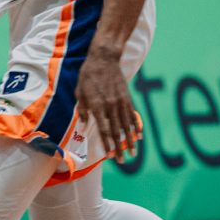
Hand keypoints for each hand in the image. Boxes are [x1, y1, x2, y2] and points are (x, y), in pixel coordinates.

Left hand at [76, 45, 139, 162]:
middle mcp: (110, 106)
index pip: (104, 130)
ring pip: (127, 125)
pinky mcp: (127, 97)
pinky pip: (133, 115)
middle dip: (119, 148)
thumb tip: (84, 125)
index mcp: (97, 106)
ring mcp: (121, 102)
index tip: (110, 156)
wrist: (104, 58)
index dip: (107, 144)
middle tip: (122, 161)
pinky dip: (137, 126)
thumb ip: (83, 109)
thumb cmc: (88, 75)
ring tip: (133, 153)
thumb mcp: (79, 92)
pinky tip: (140, 136)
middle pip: (117, 131)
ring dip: (130, 141)